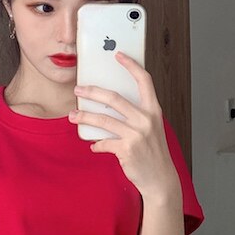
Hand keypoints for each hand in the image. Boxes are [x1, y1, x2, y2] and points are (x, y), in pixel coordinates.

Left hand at [70, 53, 180, 199]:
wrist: (160, 179)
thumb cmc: (153, 152)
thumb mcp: (151, 129)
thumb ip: (136, 115)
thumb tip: (109, 105)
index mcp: (153, 110)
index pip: (144, 80)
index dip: (131, 65)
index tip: (118, 54)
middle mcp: (146, 119)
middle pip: (114, 98)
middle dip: (92, 92)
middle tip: (78, 90)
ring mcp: (137, 134)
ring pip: (103, 120)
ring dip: (84, 117)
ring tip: (73, 115)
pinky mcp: (127, 150)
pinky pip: (104, 142)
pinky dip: (96, 144)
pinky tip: (93, 145)